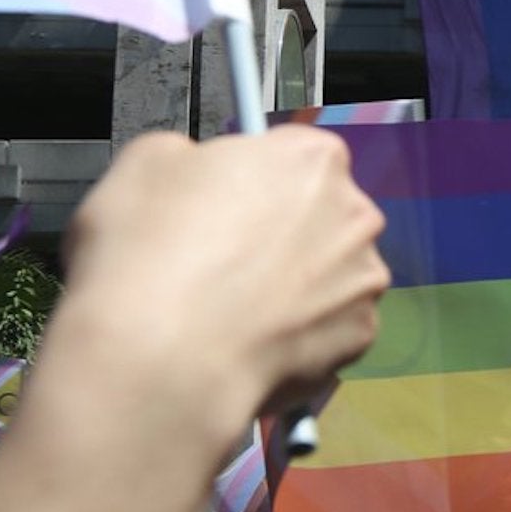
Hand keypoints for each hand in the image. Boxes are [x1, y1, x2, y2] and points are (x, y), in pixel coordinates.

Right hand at [60, 128, 388, 424]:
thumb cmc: (150, 253)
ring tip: (233, 310)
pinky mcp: (359, 338)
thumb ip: (189, 156)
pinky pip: (329, 328)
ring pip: (329, 274)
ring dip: (293, 286)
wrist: (163, 356)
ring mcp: (364, 280)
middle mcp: (357, 215)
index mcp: (313, 160)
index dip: (250, 181)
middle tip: (221, 260)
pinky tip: (252, 342)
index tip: (221, 205)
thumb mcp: (146, 163)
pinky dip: (298, 335)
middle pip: (319, 215)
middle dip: (279, 233)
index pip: (291, 155)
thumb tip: (196, 170)